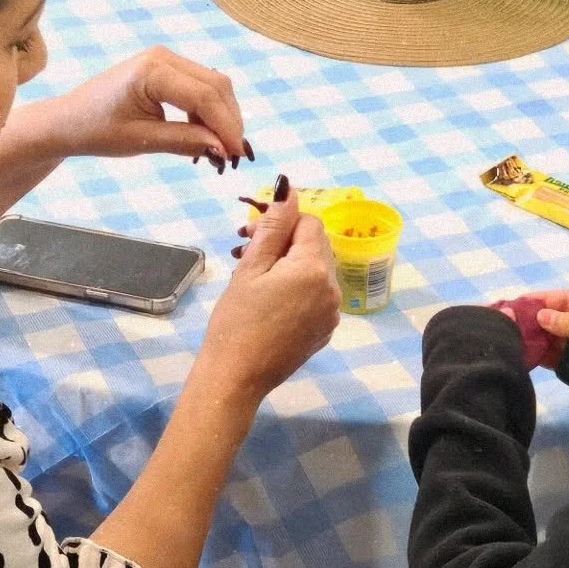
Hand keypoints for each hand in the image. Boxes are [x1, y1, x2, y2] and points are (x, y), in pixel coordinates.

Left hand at [60, 46, 252, 168]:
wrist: (69, 121)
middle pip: (217, 86)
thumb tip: (223, 149)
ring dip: (222, 115)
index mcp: (153, 71)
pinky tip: (204, 134)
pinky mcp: (166, 68)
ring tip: (220, 148)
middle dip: (230, 120)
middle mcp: (163, 57)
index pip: (205, 97)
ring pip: (213, 85)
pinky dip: (208, 110)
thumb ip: (185, 141)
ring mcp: (166, 59)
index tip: (236, 155)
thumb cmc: (97, 130)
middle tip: (234, 155)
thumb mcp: (143, 140)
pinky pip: (200, 86)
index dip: (226, 126)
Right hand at [201, 187, 341, 403]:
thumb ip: (273, 227)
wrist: (237, 377)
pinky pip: (316, 296)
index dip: (281, 222)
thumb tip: (289, 190)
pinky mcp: (325, 330)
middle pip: (316, 245)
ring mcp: (332, 312)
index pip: (309, 223)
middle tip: (248, 252)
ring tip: (256, 278)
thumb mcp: (250, 268)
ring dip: (290, 265)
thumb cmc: (236, 321)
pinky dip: (297, 289)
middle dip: (285, 242)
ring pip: (316, 270)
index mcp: (313, 268)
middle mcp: (332, 288)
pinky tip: (270, 303)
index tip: (251, 234)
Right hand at [492, 288, 568, 368]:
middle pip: (553, 318)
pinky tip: (522, 352)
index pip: (563, 298)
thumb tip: (540, 316)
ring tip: (510, 335)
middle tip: (507, 319)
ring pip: (550, 337)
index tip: (518, 300)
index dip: (541, 298)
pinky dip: (538, 354)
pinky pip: (552, 355)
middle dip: (532, 318)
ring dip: (532, 337)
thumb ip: (565, 322)